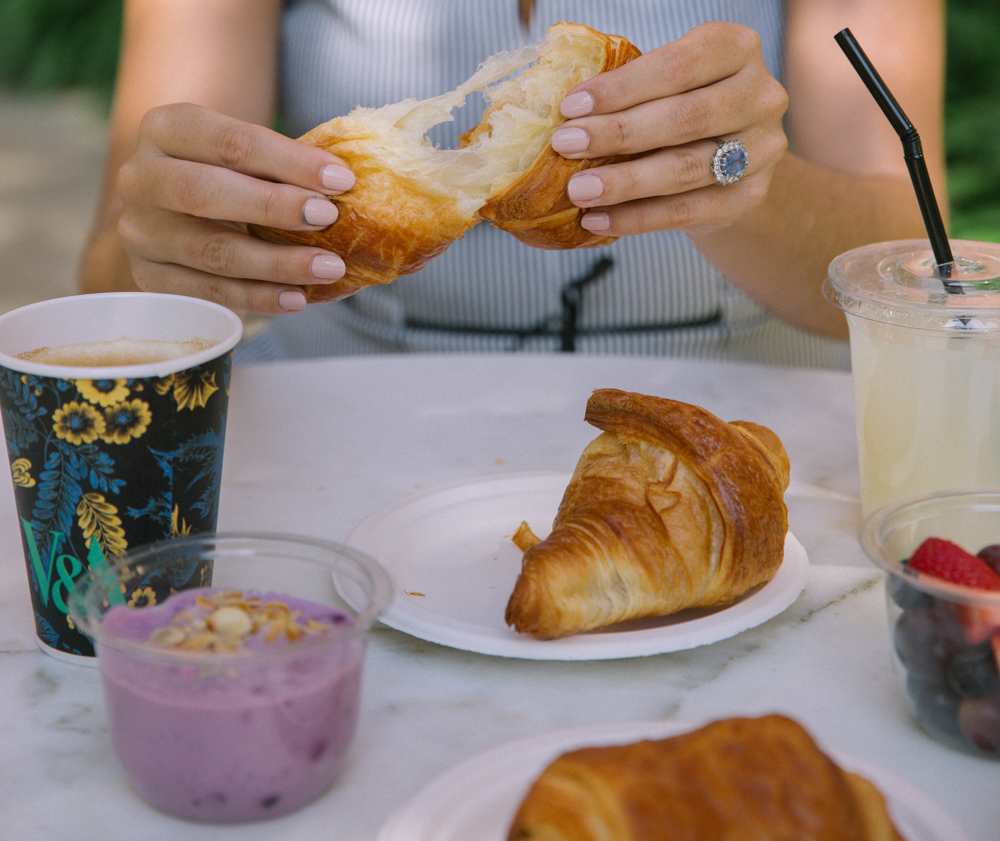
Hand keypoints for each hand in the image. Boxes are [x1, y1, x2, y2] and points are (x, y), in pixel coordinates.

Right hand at [116, 103, 355, 314]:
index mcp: (166, 129)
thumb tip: (347, 186)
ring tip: (329, 268)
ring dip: (277, 263)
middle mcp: (140, 178)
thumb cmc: (226, 176)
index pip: (230, 142)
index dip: (289, 161)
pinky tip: (296, 298)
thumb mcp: (244, 157)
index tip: (341, 179)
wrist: (170, 212)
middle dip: (274, 207)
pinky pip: (208, 293)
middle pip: (206, 193)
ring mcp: (139, 233)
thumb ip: (282, 166)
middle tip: (329, 219)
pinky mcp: (148, 279)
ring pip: (211, 251)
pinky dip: (257, 298)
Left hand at [551, 22, 788, 236]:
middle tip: (565, 145)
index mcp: (736, 49)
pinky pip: (686, 210)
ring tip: (578, 191)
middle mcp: (761, 95)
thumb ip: (630, 91)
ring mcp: (762, 149)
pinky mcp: (749, 196)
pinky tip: (597, 220)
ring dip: (624, 182)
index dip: (621, 88)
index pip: (677, 66)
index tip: (570, 107)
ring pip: (685, 168)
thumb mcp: (665, 86)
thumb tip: (566, 114)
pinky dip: (636, 218)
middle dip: (617, 133)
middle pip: (683, 118)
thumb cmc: (683, 110)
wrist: (731, 163)